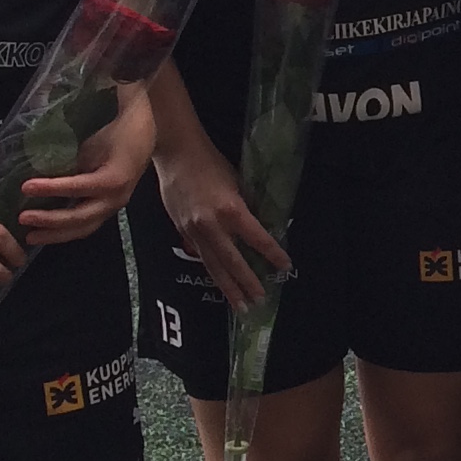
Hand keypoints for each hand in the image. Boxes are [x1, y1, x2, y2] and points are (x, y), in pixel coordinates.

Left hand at [17, 92, 154, 248]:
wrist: (142, 138)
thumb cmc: (116, 136)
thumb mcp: (91, 145)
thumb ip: (71, 162)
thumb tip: (38, 172)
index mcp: (113, 180)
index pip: (78, 188)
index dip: (51, 189)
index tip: (26, 187)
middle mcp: (116, 199)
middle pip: (80, 218)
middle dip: (50, 221)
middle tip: (23, 219)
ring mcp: (113, 208)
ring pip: (84, 228)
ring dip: (56, 234)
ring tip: (31, 237)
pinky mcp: (108, 210)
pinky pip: (87, 225)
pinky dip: (66, 231)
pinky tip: (48, 232)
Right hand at [151, 134, 286, 308]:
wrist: (176, 154)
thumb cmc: (212, 164)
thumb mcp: (239, 183)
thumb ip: (248, 207)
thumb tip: (262, 227)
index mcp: (231, 210)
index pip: (257, 239)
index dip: (272, 254)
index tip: (284, 267)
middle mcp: (211, 225)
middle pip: (232, 262)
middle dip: (247, 283)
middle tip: (259, 301)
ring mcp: (194, 230)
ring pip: (213, 265)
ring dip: (228, 287)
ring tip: (240, 305)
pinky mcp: (182, 230)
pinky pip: (201, 256)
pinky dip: (213, 271)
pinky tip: (221, 283)